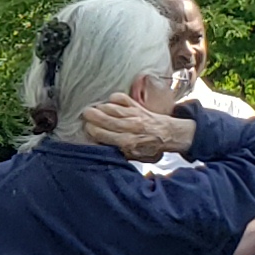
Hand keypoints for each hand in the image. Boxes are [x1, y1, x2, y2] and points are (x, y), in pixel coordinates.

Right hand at [74, 90, 191, 159]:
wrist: (170, 135)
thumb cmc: (150, 148)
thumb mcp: (134, 157)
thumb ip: (118, 151)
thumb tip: (100, 146)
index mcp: (129, 143)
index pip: (106, 135)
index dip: (93, 130)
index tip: (86, 127)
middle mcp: (131, 128)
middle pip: (107, 120)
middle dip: (94, 116)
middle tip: (85, 114)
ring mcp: (135, 116)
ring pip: (114, 109)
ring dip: (101, 107)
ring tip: (93, 108)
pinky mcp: (139, 107)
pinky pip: (124, 99)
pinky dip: (115, 97)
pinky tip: (110, 100)